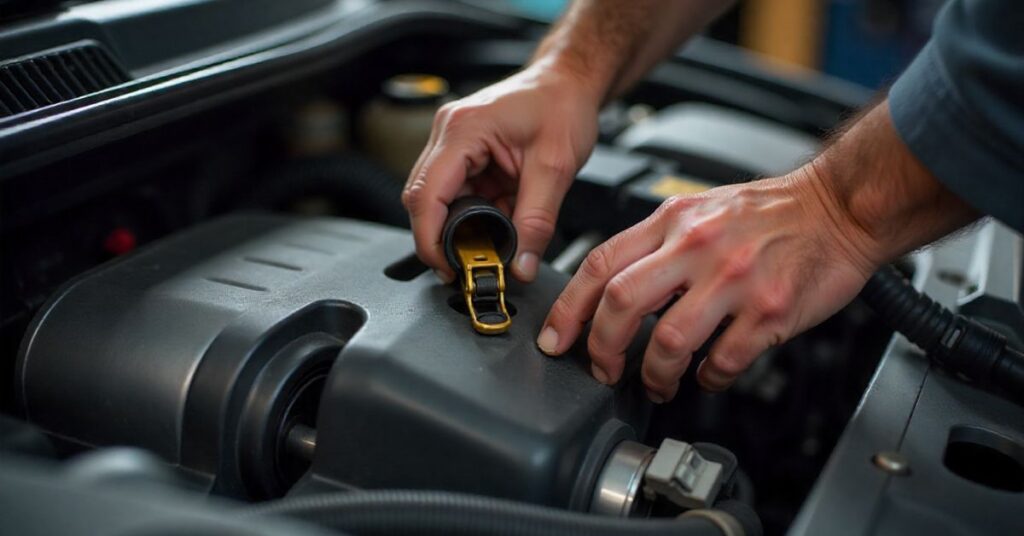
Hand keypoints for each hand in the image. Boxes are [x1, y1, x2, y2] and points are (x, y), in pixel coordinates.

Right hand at [402, 62, 600, 282]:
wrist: (569, 82)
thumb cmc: (562, 104)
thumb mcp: (556, 167)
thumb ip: (537, 222)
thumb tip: (521, 265)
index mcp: (464, 129)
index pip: (426, 194)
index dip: (430, 238)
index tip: (447, 267)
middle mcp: (449, 132)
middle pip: (422, 199)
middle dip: (441, 238)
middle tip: (467, 267)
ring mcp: (453, 142)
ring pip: (438, 200)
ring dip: (462, 226)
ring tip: (491, 242)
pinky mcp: (464, 152)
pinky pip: (458, 194)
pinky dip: (476, 214)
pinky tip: (498, 219)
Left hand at [536, 170, 881, 400]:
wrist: (839, 206)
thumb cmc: (769, 212)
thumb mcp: (698, 209)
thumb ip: (654, 244)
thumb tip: (610, 289)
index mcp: (673, 221)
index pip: (600, 264)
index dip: (568, 309)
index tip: (556, 340)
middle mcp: (698, 247)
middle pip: (622, 304)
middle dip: (602, 347)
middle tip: (603, 369)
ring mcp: (734, 280)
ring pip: (669, 340)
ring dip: (655, 374)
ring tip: (658, 382)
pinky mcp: (771, 310)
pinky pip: (725, 360)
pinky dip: (709, 377)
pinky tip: (709, 374)